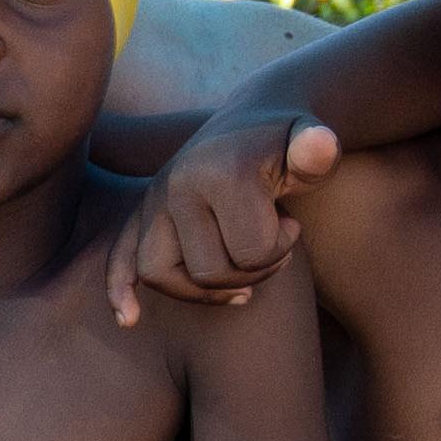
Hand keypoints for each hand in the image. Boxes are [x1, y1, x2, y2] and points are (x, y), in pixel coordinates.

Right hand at [104, 114, 338, 324]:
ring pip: (161, 275)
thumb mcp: (313, 146)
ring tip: (238, 278)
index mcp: (220, 173)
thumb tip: (321, 145)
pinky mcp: (142, 212)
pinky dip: (120, 290)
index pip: (250, 255)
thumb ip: (319, 150)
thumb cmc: (290, 145)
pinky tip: (130, 320)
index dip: (281, 251)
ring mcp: (155, 200)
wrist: (254, 121)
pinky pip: (120, 258)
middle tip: (274, 248)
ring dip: (201, 290)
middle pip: (207, 273)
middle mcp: (178, 185)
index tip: (292, 225)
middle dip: (251, 272)